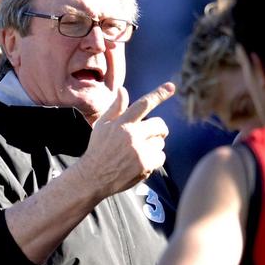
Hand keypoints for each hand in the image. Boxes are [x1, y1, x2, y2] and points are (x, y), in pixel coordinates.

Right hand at [76, 82, 175, 198]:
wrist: (93, 177)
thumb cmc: (98, 149)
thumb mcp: (102, 126)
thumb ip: (115, 108)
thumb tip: (123, 90)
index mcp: (121, 123)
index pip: (143, 104)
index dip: (158, 94)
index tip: (171, 86)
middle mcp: (131, 135)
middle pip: (159, 125)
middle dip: (158, 129)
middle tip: (150, 136)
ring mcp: (139, 150)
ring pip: (160, 142)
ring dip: (153, 146)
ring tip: (137, 153)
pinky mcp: (145, 164)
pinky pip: (161, 157)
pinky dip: (154, 160)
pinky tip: (140, 163)